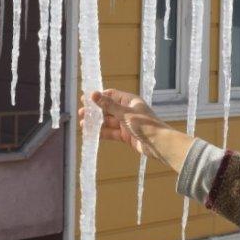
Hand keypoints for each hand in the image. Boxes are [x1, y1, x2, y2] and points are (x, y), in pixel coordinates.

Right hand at [78, 89, 197, 172]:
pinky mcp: (126, 136)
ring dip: (96, 123)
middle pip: (108, 109)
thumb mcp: (124, 113)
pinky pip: (111, 133)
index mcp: (130, 101)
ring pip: (108, 122)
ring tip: (82, 124)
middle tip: (81, 113)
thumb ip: (108, 105)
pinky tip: (92, 133)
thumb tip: (93, 94)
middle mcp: (128, 111)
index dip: (99, 97)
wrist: (159, 144)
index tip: (85, 99)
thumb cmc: (145, 125)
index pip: (111, 95)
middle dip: (94, 112)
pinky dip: (102, 133)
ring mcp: (127, 124)